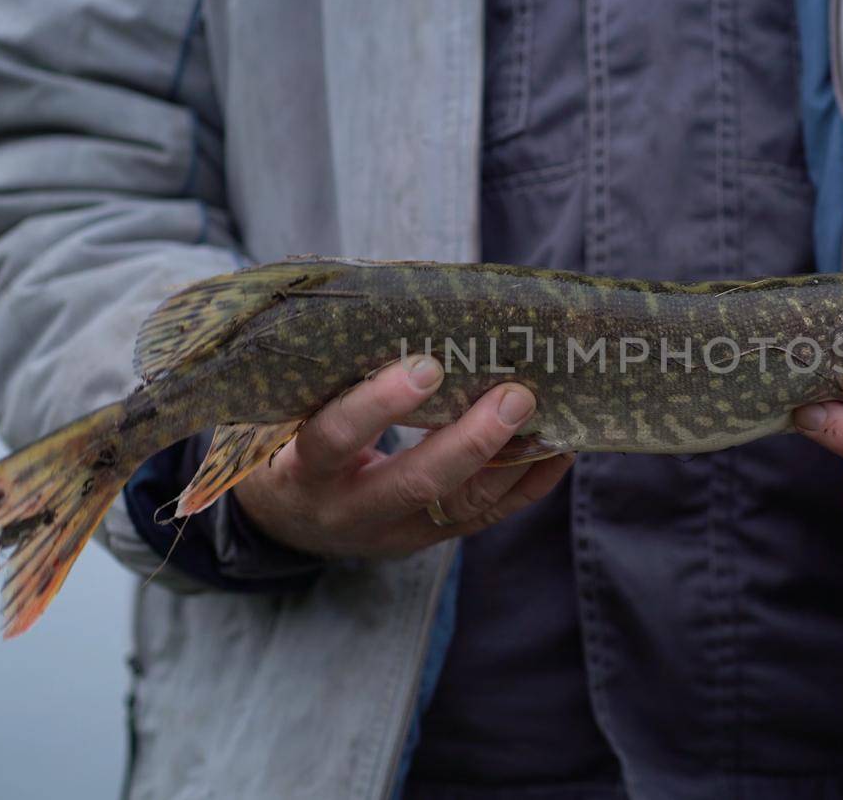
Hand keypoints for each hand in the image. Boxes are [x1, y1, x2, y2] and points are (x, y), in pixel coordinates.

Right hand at [234, 355, 572, 557]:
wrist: (284, 519)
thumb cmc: (287, 438)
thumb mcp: (284, 411)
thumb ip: (328, 373)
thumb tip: (404, 303)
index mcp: (299, 471)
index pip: (335, 439)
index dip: (380, 406)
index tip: (426, 366)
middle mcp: (346, 511)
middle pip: (416, 483)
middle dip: (471, 440)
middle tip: (516, 395)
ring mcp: (392, 533)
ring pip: (460, 505)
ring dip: (511, 460)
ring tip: (548, 414)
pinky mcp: (427, 539)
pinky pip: (483, 518)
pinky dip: (525, 485)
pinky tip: (558, 452)